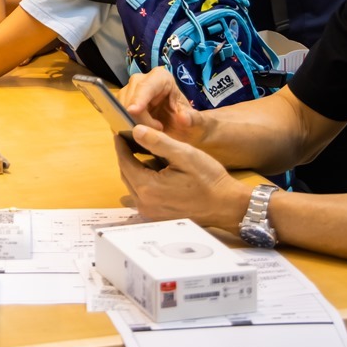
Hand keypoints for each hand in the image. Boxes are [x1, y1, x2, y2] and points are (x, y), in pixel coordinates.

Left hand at [114, 127, 248, 230]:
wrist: (226, 206)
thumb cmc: (209, 179)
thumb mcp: (185, 155)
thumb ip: (158, 142)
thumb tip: (135, 130)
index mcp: (147, 188)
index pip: (124, 162)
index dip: (121, 145)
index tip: (119, 131)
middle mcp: (144, 203)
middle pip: (126, 174)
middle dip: (128, 156)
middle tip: (132, 139)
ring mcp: (150, 212)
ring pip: (134, 184)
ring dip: (137, 169)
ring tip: (148, 153)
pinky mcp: (157, 216)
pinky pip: (143, 195)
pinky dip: (145, 181)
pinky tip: (157, 172)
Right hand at [118, 67, 203, 142]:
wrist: (187, 131)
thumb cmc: (193, 124)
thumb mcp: (199, 124)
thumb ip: (194, 120)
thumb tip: (183, 118)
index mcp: (162, 78)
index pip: (147, 86)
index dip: (139, 98)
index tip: (133, 111)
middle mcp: (143, 81)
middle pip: (131, 97)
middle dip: (138, 117)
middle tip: (156, 131)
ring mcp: (131, 92)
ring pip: (121, 105)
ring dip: (132, 122)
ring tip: (153, 132)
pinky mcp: (124, 104)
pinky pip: (117, 113)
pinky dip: (125, 124)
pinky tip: (139, 134)